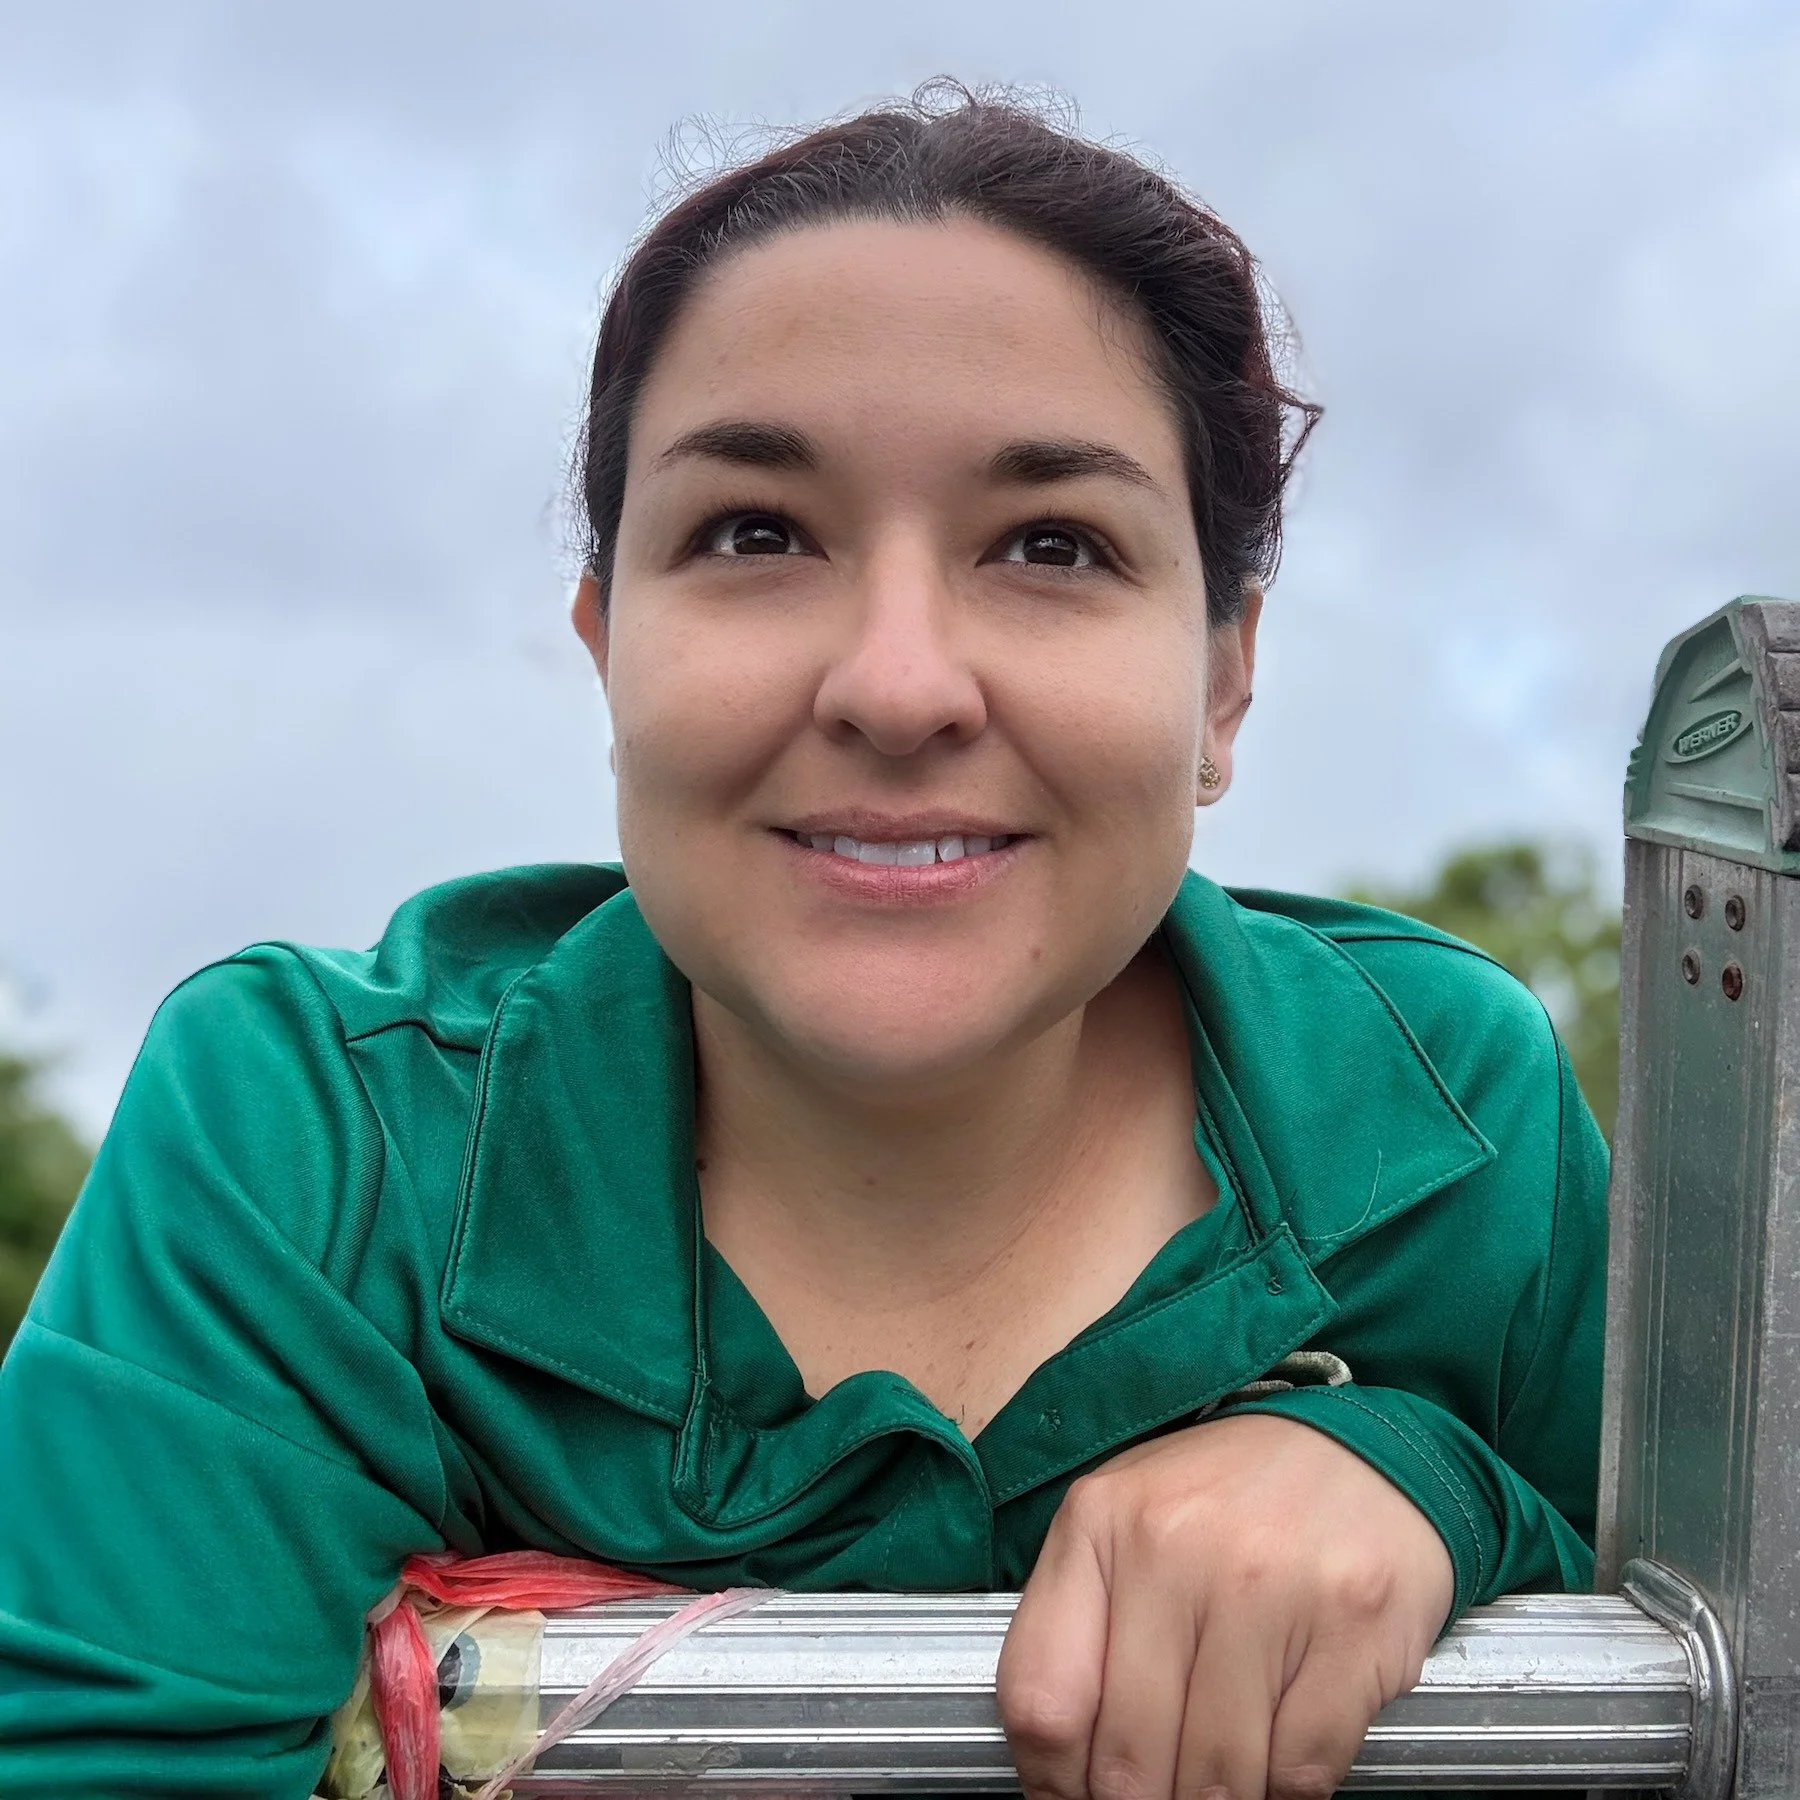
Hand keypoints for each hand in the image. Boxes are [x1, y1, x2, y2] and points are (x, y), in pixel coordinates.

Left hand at [995, 1412, 1454, 1799]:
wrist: (1358, 1448)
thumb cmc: (1227, 1502)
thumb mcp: (1124, 1527)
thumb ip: (1080, 1629)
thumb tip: (1058, 1770)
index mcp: (1099, 1523)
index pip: (1041, 1700)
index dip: (1054, 1782)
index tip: (1074, 1798)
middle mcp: (1174, 1547)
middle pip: (1129, 1760)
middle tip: (1157, 1798)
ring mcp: (1267, 1586)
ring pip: (1217, 1780)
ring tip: (1217, 1779)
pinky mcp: (1353, 1625)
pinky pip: (1300, 1771)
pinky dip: (1286, 1793)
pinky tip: (1278, 1755)